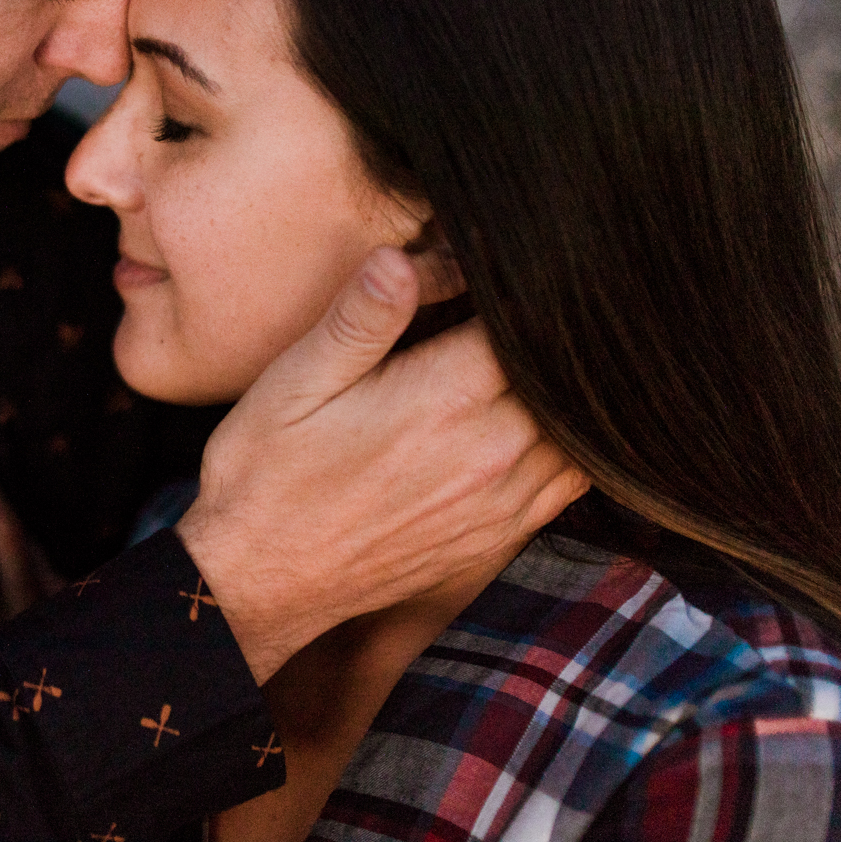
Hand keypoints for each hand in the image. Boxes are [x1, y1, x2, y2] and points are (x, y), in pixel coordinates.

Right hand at [175, 247, 587, 684]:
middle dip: (546, 335)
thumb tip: (404, 259)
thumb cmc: (266, 473)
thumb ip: (359, 320)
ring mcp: (501, 504)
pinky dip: (568, 445)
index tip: (503, 264)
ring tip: (527, 357)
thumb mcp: (294, 382)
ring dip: (564, 391)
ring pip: (582, 431)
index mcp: (443, 402)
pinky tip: (531, 419)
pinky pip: (570, 482)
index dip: (522, 287)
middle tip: (523, 300)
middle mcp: (490, 455)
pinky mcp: (499, 538)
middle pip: (565, 375)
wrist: (258, 582)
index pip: (527, 324)